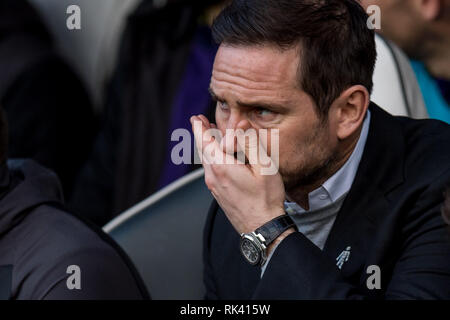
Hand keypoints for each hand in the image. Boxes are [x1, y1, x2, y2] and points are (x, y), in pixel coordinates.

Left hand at [190, 114, 285, 233]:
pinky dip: (211, 158)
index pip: (205, 142)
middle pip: (203, 151)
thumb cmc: (266, 199)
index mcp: (222, 167)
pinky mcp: (219, 194)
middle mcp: (213, 177)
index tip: (196, 118)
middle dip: (201, 134)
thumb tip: (239, 128)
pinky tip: (218, 156)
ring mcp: (214, 187)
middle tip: (199, 121)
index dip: (199, 128)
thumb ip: (250, 144)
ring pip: (206, 161)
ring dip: (206, 146)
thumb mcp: (265, 167)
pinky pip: (210, 171)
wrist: (262, 229)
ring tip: (208, 135)